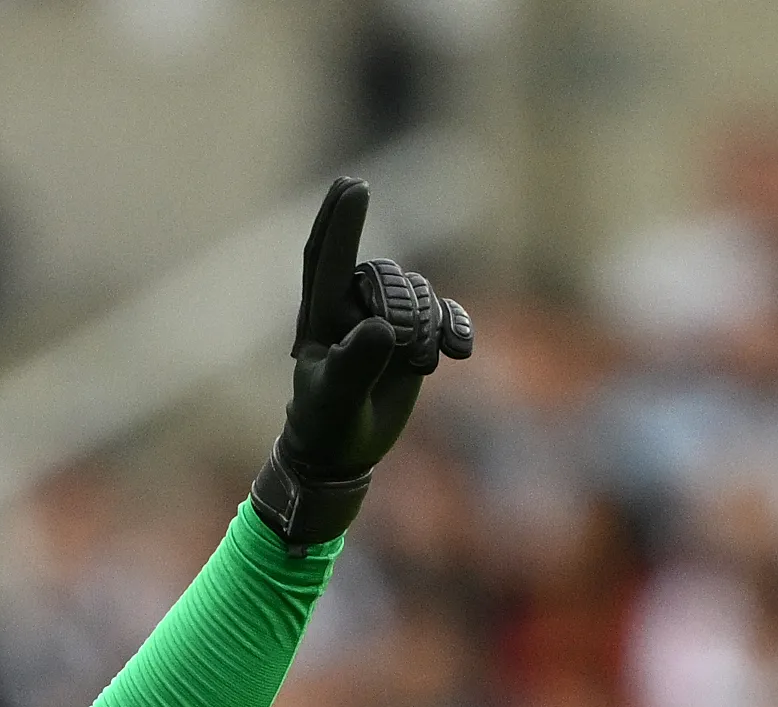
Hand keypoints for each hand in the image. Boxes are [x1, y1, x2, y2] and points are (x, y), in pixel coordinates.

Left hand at [252, 177, 470, 547]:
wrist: (344, 451)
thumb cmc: (327, 424)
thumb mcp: (336, 401)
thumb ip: (355, 365)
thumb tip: (383, 328)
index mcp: (319, 317)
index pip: (326, 260)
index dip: (339, 222)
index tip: (353, 184)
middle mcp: (352, 308)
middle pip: (385, 276)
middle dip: (402, 307)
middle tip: (403, 351)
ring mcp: (386, 319)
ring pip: (419, 292)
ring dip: (426, 326)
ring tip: (414, 366)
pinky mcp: (415, 333)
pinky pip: (445, 311)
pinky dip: (455, 327)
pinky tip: (458, 353)